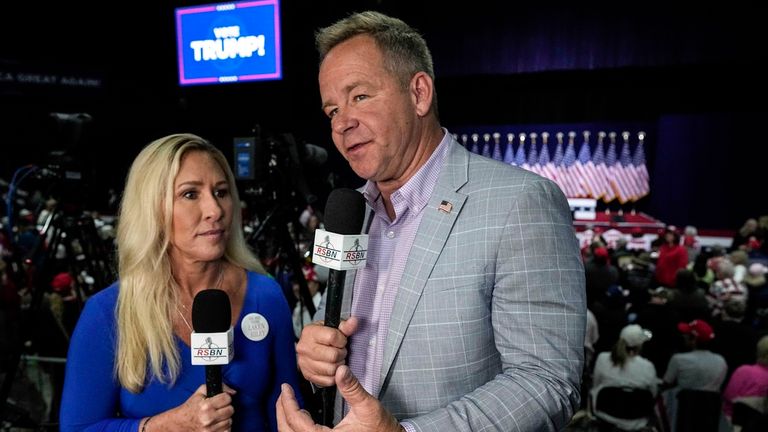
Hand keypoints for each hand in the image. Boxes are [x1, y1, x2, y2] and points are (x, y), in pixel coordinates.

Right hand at [167, 383, 235, 430]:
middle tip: (218, 408)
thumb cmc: (191, 407)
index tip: (221, 399)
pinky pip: (227, 431)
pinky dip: (224, 427)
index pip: (227, 398)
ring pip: (230, 421)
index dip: (225, 397)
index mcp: (206, 406)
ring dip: (225, 418)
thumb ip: (219, 387)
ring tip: (216, 416)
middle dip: (226, 407)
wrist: (180, 423)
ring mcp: (210, 429)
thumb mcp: (201, 392)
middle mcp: (208, 418)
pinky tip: (217, 424)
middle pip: (231, 410)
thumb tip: (233, 392)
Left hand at [276, 366, 399, 431]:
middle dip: (281, 413)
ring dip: (286, 421)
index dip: (288, 404)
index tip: (286, 388)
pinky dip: (295, 428)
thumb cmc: (381, 429)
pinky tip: (299, 415)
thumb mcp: (368, 406)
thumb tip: (341, 370)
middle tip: (283, 394)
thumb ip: (352, 388)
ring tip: (287, 403)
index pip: (297, 423)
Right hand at [296, 317, 357, 386]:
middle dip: (341, 353)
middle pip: (333, 356)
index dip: (341, 340)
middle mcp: (304, 347)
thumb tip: (354, 322)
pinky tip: (332, 366)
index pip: (332, 337)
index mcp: (310, 332)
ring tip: (336, 358)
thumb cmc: (325, 336)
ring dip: (338, 365)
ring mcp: (304, 363)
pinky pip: (328, 380)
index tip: (341, 340)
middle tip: (340, 350)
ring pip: (331, 369)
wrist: (314, 345)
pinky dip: (334, 376)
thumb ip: (346, 326)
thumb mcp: (335, 327)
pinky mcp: (308, 375)